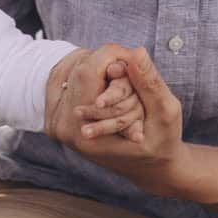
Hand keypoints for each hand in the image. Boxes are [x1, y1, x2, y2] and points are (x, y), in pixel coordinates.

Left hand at [57, 46, 185, 192]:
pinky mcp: (52, 118)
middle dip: (103, 61)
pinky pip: (60, 78)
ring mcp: (54, 124)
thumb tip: (136, 50)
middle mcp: (62, 129)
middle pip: (76, 68)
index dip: (111, 56)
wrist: (148, 166)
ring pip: (68, 70)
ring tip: (115, 72)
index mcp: (84, 132)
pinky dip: (80, 69)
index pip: (86, 71)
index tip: (131, 60)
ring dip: (92, 63)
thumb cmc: (162, 139)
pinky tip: (100, 73)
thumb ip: (148, 81)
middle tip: (124, 68)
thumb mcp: (164, 110)